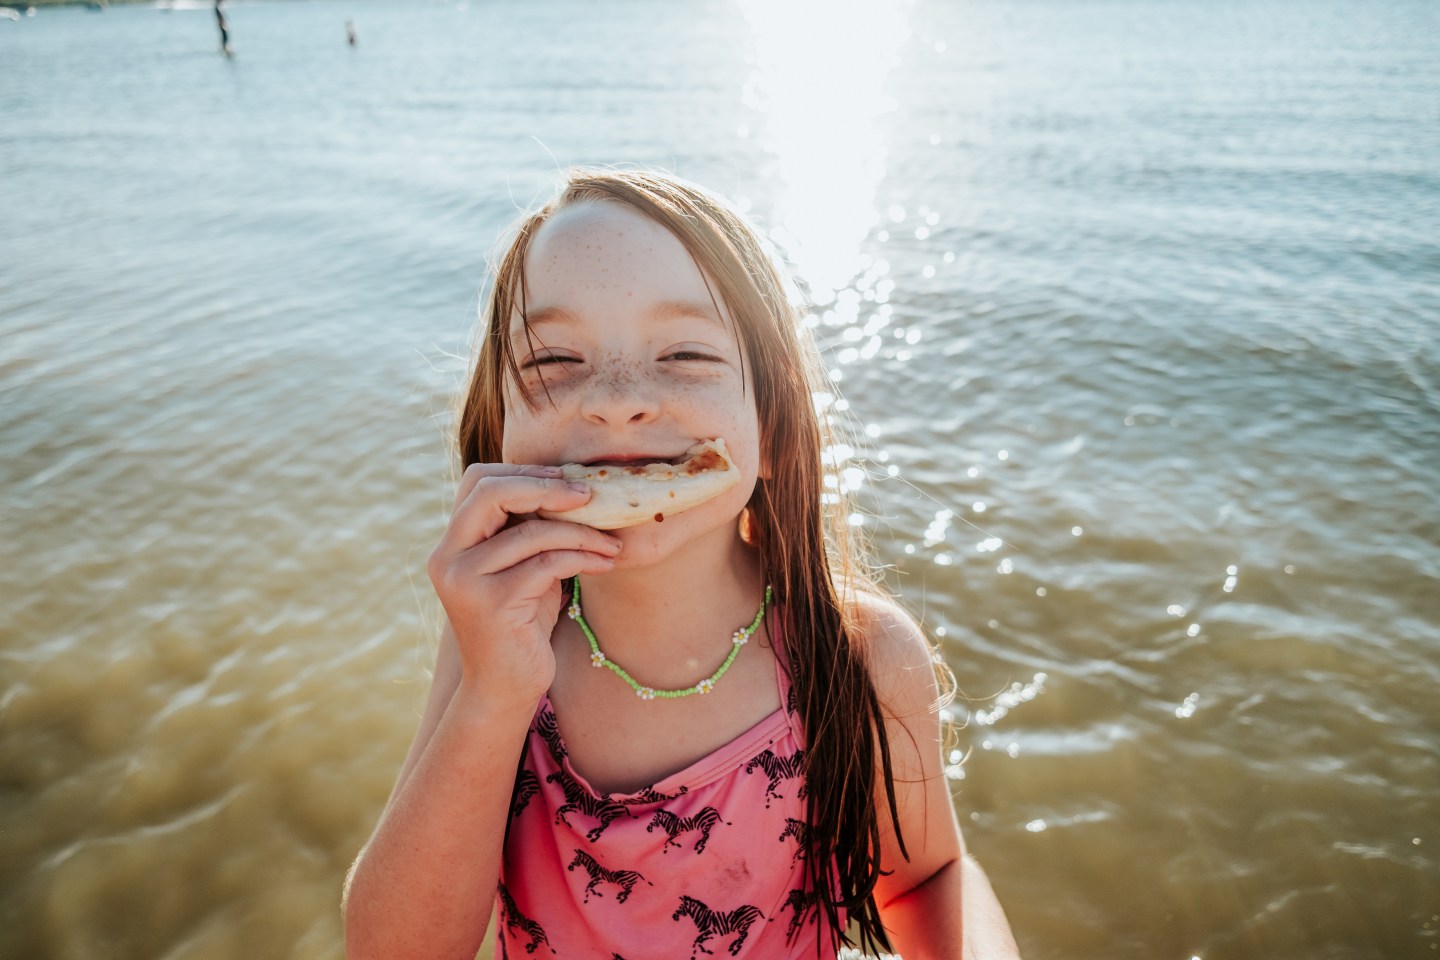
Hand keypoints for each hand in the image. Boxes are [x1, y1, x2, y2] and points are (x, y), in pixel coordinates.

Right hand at [427, 464, 620, 706]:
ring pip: (531, 531)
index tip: (568, 482)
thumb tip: (572, 485)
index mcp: (450, 544)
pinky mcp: (493, 605)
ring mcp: (466, 581)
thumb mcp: (520, 568)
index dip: (524, 473)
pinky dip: (581, 557)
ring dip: (581, 532)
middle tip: (590, 496)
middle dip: (546, 488)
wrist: (504, 688)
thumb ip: (526, 530)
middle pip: (490, 493)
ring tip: (610, 543)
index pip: (477, 482)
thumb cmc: (520, 624)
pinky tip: (604, 563)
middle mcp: (448, 558)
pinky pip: (547, 563)